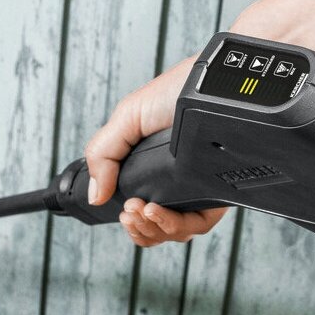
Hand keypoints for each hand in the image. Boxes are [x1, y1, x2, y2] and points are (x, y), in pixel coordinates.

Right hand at [84, 57, 228, 246]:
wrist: (211, 82)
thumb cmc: (176, 91)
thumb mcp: (128, 118)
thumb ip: (104, 154)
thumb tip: (95, 196)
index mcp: (157, 170)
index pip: (143, 212)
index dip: (132, 221)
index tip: (122, 212)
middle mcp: (179, 182)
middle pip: (158, 228)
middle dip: (139, 228)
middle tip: (130, 211)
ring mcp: (200, 189)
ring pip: (176, 231)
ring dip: (154, 228)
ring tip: (142, 210)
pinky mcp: (219, 192)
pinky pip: (198, 224)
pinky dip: (173, 224)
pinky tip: (157, 210)